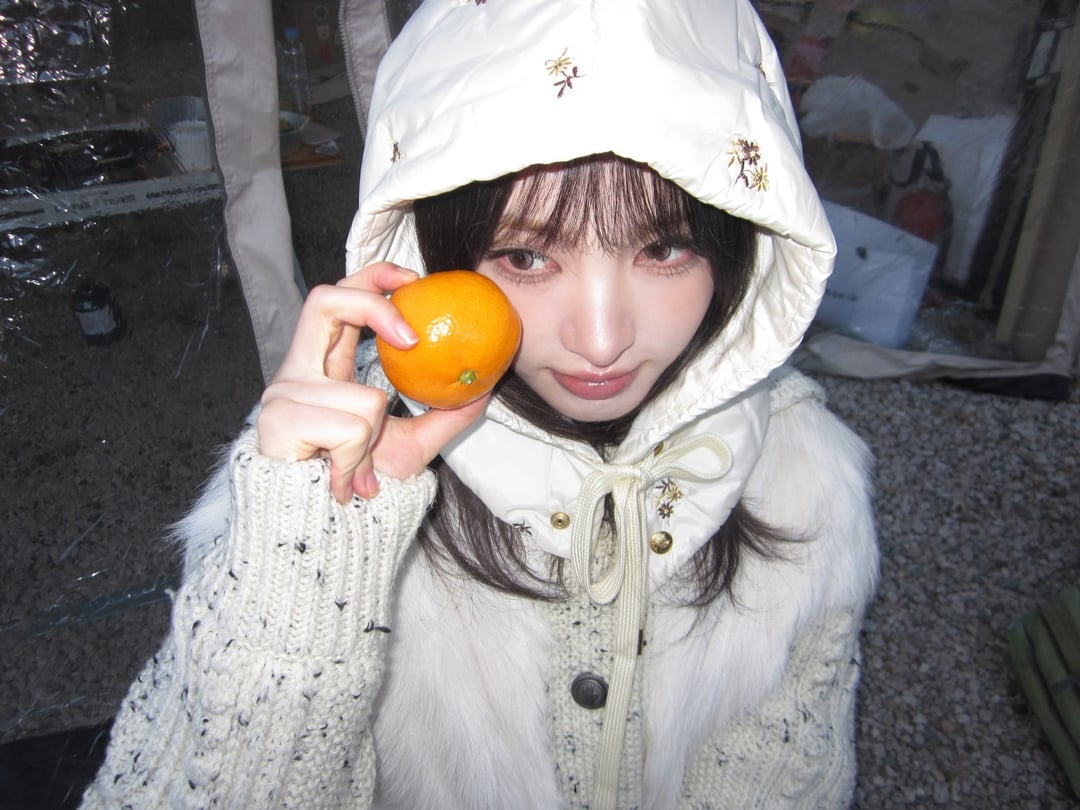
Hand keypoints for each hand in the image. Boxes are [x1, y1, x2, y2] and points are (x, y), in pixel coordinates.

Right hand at [258, 263, 488, 502]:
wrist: (320, 529)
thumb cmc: (355, 484)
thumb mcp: (410, 444)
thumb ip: (443, 415)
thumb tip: (484, 389)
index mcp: (324, 366)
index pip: (339, 299)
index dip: (372, 278)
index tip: (413, 283)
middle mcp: (297, 371)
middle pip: (324, 300)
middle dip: (372, 305)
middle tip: (413, 336)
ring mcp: (283, 394)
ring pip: (363, 397)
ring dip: (373, 438)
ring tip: (357, 469)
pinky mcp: (278, 421)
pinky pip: (352, 430)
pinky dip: (357, 460)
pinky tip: (341, 481)